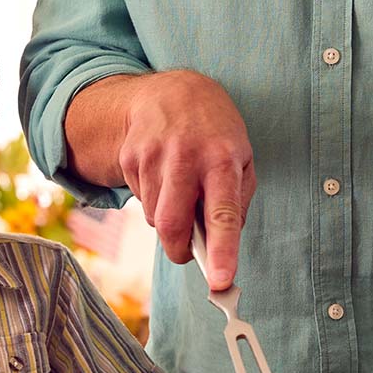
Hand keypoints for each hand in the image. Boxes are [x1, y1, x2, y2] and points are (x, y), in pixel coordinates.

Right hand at [120, 70, 255, 289]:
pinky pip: (140, 201)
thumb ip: (236, 203)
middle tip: (186, 253)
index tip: (220, 281)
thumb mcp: (241, 158)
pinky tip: (163, 177)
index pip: (222, 214)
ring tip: (180, 193)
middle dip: (179, 251)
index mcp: (222, 159)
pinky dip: (153, 202)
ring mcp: (153, 156)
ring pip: (153, 218)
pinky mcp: (130, 157)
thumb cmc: (215, 133)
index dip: (221, 251)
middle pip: (172, 225)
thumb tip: (220, 246)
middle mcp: (186, 157)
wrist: (172, 91)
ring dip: (167, 222)